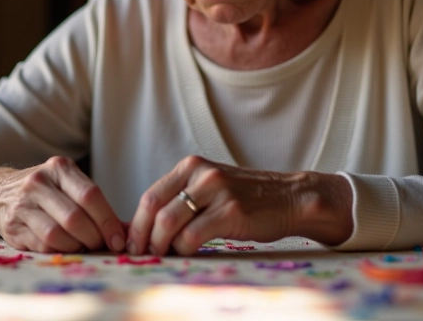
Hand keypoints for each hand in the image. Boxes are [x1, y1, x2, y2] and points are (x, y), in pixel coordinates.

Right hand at [0, 156, 126, 253]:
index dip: (108, 221)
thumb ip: (95, 203)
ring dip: (77, 246)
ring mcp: (22, 205)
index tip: (119, 239)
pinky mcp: (13, 227)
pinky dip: (60, 250)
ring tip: (84, 246)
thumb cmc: (47, 191)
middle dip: (94, 237)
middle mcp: (38, 183)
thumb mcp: (69, 184)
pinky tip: (66, 247)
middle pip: (74, 217)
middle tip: (102, 245)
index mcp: (59, 168)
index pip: (90, 195)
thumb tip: (127, 230)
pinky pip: (43, 246)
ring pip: (57, 234)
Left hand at [126, 156, 354, 256]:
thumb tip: (147, 228)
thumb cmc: (247, 199)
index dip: (136, 224)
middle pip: (153, 208)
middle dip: (142, 237)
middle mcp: (201, 173)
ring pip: (169, 222)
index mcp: (191, 166)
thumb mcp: (211, 188)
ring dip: (160, 245)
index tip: (132, 244)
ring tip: (163, 256)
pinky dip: (184, 249)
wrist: (290, 198)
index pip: (150, 196)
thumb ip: (183, 200)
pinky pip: (192, 236)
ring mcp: (216, 190)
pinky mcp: (231, 211)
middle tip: (142, 255)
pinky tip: (189, 253)